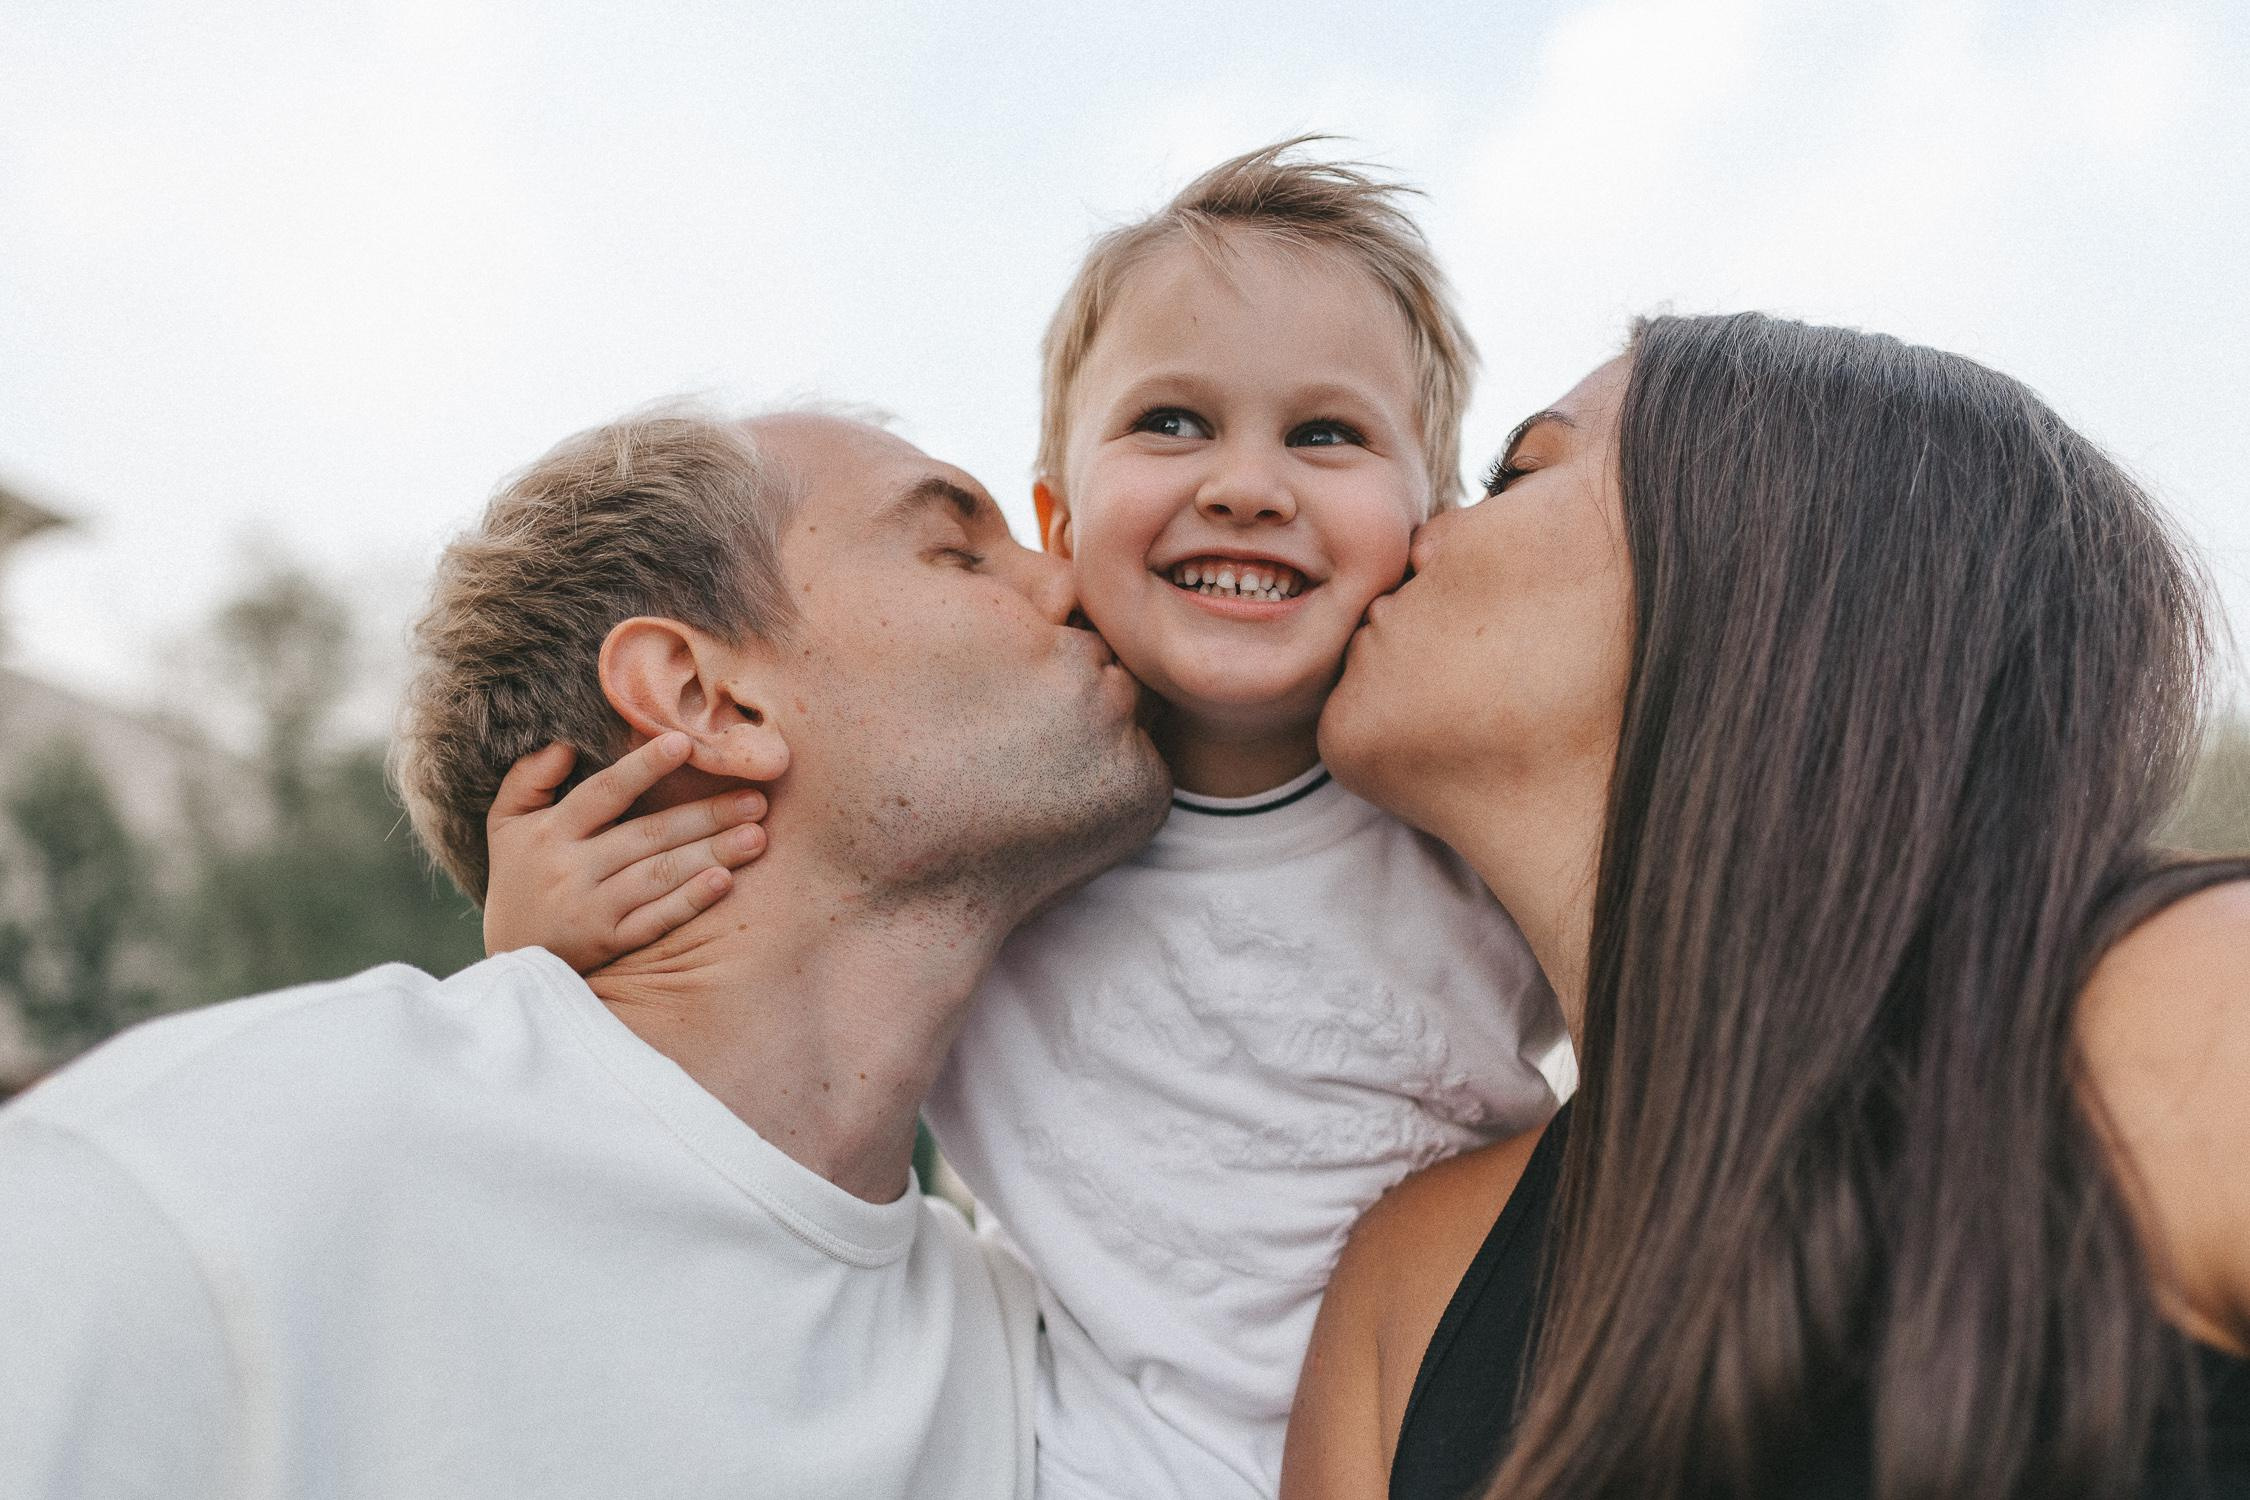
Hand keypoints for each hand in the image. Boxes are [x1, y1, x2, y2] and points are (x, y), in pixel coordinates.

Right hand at [483, 733, 768, 972]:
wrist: (512, 961)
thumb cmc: (518, 879)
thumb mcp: (506, 824)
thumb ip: (528, 779)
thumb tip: (563, 744)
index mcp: (551, 832)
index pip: (604, 792)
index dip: (644, 768)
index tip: (686, 744)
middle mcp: (571, 869)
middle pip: (648, 835)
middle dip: (705, 815)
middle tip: (755, 800)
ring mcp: (592, 909)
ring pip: (659, 875)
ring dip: (712, 853)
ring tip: (757, 836)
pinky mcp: (609, 943)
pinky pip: (656, 920)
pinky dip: (690, 901)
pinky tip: (724, 881)